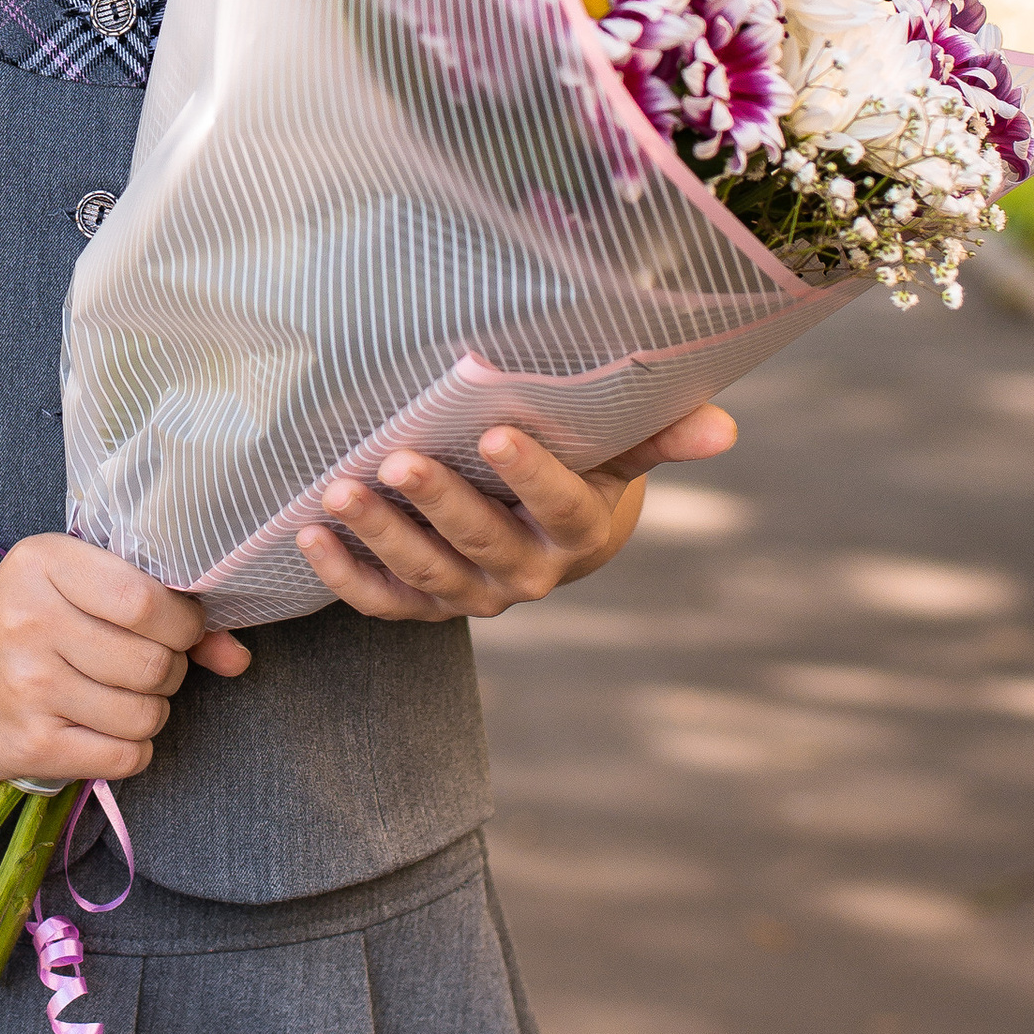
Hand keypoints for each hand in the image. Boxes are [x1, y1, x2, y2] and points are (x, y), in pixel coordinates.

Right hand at [0, 533, 251, 782]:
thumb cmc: (21, 617)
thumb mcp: (77, 586)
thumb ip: (165, 612)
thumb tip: (239, 656)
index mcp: (45, 563)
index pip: (147, 601)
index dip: (184, 623)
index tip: (178, 629)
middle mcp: (31, 622)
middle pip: (154, 664)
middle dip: (169, 671)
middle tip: (143, 666)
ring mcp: (27, 688)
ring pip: (146, 715)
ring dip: (149, 713)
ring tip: (116, 697)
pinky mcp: (27, 746)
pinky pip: (124, 757)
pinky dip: (129, 749)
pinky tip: (101, 728)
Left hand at [297, 401, 738, 621]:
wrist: (552, 530)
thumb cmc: (587, 466)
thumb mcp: (623, 448)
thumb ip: (662, 433)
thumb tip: (724, 427)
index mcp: (578, 531)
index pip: (560, 507)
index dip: (531, 476)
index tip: (496, 433)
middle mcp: (527, 574)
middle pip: (482, 544)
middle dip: (439, 503)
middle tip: (398, 461)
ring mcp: (473, 595)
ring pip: (426, 575)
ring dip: (380, 534)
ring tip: (340, 489)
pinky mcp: (425, 606)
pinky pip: (383, 601)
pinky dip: (343, 574)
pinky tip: (309, 536)